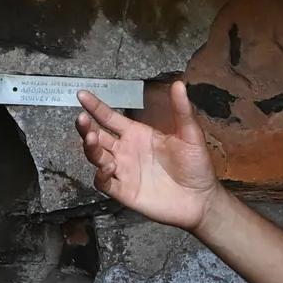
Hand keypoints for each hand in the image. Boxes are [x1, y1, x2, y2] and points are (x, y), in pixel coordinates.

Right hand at [75, 81, 221, 232]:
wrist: (201, 198)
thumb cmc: (195, 165)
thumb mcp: (190, 134)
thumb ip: (182, 110)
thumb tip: (179, 84)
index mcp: (137, 134)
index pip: (110, 118)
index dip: (96, 107)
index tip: (82, 95)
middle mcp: (125, 151)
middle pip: (97, 137)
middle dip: (86, 127)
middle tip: (82, 119)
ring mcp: (123, 172)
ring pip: (97, 158)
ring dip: (90, 148)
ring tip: (91, 138)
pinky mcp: (125, 191)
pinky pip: (105, 183)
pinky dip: (101, 176)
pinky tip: (108, 167)